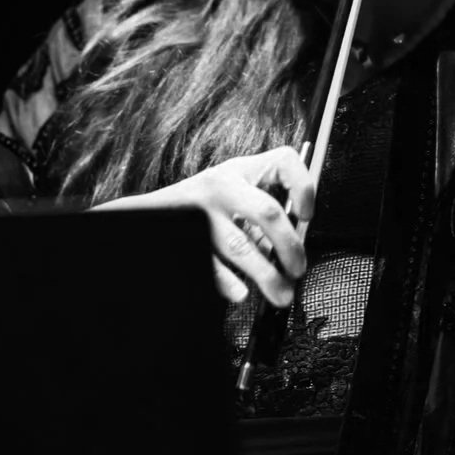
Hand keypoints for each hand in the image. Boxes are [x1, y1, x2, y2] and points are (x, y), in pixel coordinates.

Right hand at [95, 145, 316, 306]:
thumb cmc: (202, 207)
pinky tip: (241, 293)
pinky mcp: (186, 238)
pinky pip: (213, 266)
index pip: (284, 161)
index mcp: (239, 170)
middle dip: (290, 247)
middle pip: (268, 213)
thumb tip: (297, 244)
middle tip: (298, 269)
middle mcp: (221, 186)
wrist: (147, 214)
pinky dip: (230, 283)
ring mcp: (202, 213)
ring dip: (267, 276)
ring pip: (241, 247)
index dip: (304, 186)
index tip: (307, 215)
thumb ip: (262, 214)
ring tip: (280, 294)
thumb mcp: (232, 194)